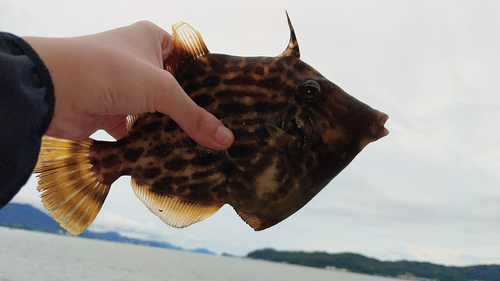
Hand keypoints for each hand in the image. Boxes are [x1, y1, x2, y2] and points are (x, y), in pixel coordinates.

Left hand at [23, 21, 232, 149]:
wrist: (53, 91)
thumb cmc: (111, 71)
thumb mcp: (161, 89)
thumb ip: (194, 116)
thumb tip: (226, 140)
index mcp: (150, 38)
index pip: (186, 57)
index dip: (203, 78)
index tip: (224, 101)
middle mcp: (136, 60)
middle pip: (171, 86)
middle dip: (188, 108)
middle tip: (215, 129)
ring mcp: (121, 87)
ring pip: (154, 109)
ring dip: (168, 126)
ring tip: (199, 144)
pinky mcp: (109, 112)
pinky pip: (136, 128)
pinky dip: (148, 141)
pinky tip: (168, 154)